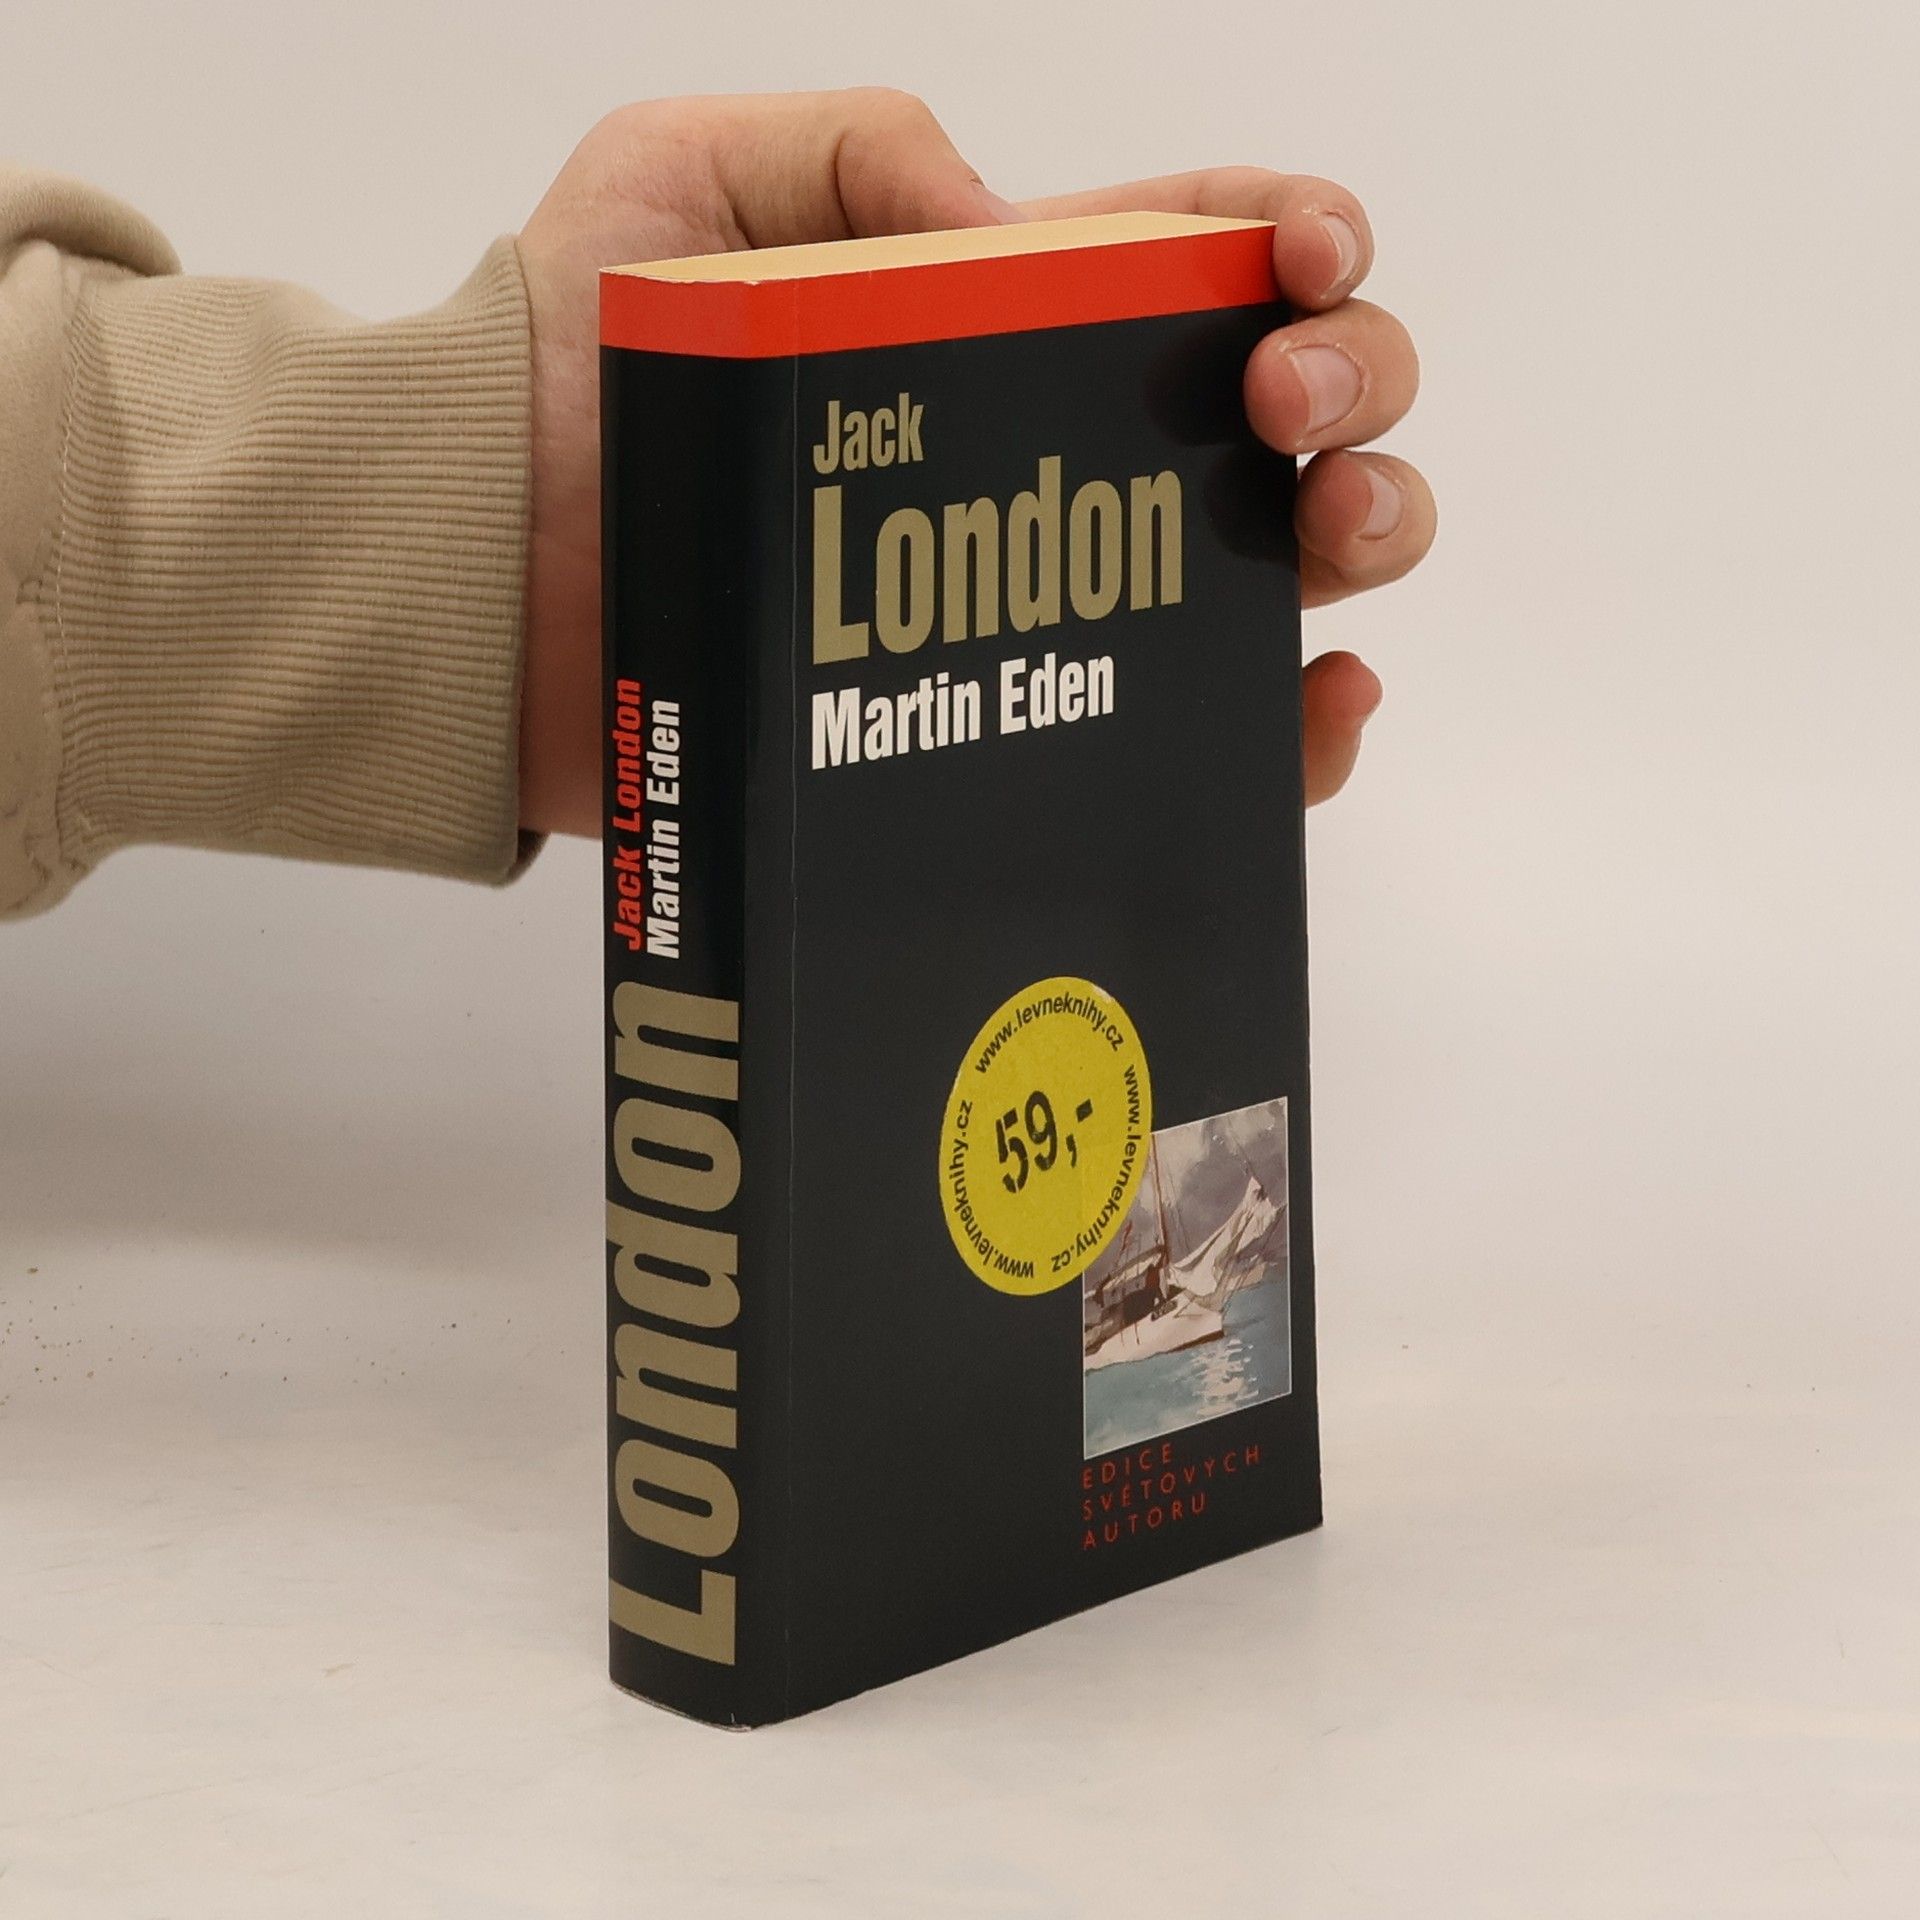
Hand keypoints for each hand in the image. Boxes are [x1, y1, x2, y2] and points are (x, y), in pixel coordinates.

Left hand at [516, 91, 1430, 832]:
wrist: (488, 582)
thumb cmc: (571, 373)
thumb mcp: (689, 179)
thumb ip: (863, 142)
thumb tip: (1022, 236)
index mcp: (1009, 312)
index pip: (1206, 254)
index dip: (1300, 238)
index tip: (1302, 258)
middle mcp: (1059, 457)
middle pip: (1288, 405)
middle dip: (1351, 381)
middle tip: (1283, 409)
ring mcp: (1053, 604)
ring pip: (1284, 566)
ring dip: (1364, 532)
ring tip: (1324, 533)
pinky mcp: (1020, 729)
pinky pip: (1206, 742)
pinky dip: (1296, 730)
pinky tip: (1318, 695)